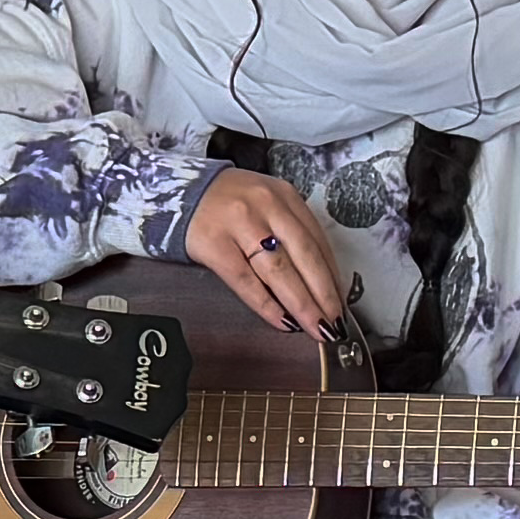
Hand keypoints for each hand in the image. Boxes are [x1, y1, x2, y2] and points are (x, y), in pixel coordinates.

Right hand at [181, 167, 345, 336]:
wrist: (178, 192)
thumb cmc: (228, 205)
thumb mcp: (266, 205)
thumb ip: (291, 232)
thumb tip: (318, 282)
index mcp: (284, 196)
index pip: (317, 241)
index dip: (332, 276)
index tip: (340, 303)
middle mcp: (265, 206)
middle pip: (304, 256)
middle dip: (323, 294)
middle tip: (334, 323)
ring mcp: (239, 224)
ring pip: (279, 270)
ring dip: (301, 303)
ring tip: (314, 326)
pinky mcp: (214, 244)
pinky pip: (246, 281)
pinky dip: (266, 305)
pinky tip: (281, 321)